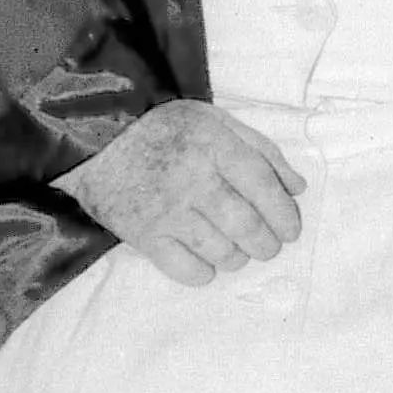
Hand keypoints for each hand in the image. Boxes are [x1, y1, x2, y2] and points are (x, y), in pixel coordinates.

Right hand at [56, 102, 305, 289]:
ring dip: (238, 258)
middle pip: (247, 226)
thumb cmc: (160, 128)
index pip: (263, 186)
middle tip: (267, 246)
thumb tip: (298, 187)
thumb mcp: (214, 120)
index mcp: (213, 146)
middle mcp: (192, 180)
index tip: (292, 230)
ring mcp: (166, 211)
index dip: (285, 214)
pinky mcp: (144, 236)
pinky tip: (206, 260)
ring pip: (222, 252)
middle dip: (267, 244)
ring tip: (237, 250)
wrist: (94, 140)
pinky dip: (204, 272)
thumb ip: (260, 149)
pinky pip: (186, 270)